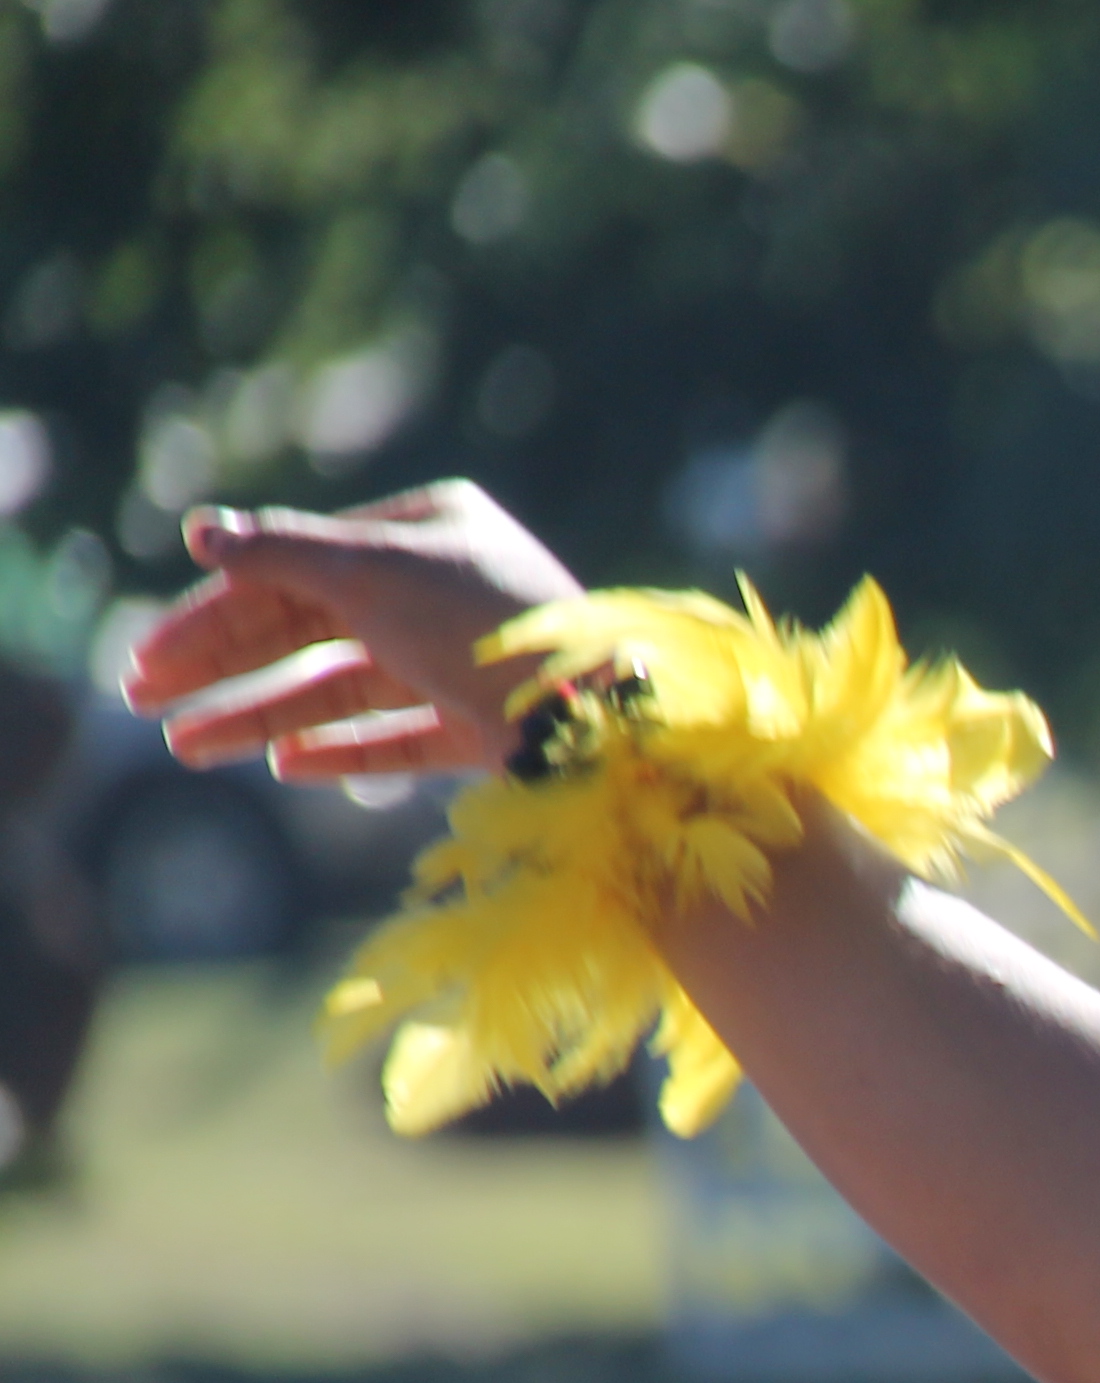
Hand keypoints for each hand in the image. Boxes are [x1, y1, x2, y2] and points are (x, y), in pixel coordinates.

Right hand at [119, 481, 585, 780]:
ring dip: (261, 714)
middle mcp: (449, 589)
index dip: (219, 608)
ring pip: (345, 688)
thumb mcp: (368, 571)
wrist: (590, 713)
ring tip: (183, 747)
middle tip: (139, 697)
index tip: (153, 649)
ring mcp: (469, 660)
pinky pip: (403, 738)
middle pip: (311, 628)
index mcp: (430, 529)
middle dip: (224, 663)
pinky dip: (344, 750)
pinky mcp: (491, 727)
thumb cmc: (480, 621)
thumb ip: (280, 555)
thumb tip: (201, 529)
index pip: (300, 566)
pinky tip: (285, 766)